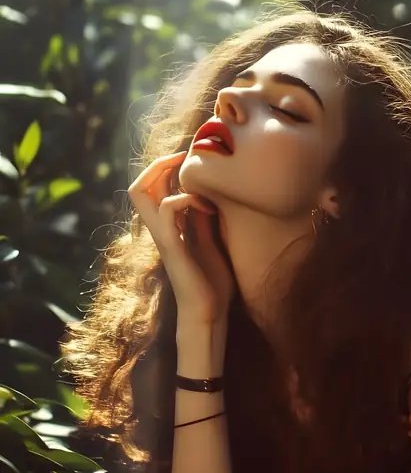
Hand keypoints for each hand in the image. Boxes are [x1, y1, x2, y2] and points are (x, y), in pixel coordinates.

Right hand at [127, 151, 234, 323]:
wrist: (209, 313)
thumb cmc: (211, 283)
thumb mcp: (210, 241)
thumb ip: (201, 219)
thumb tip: (205, 194)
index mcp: (167, 227)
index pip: (151, 189)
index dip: (165, 168)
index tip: (191, 162)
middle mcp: (159, 229)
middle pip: (137, 186)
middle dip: (158, 164)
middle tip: (184, 159)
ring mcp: (162, 237)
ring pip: (139, 192)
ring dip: (166, 175)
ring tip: (193, 179)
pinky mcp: (172, 247)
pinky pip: (169, 209)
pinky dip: (187, 198)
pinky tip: (207, 207)